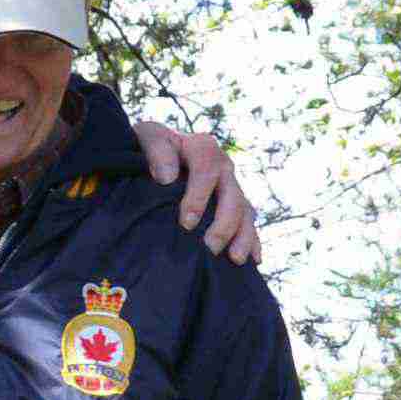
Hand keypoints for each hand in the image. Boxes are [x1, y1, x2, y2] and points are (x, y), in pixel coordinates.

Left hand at [135, 122, 262, 264]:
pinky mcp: (233, 206)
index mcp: (203, 148)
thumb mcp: (147, 138)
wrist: (152, 156)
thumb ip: (156, 149)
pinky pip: (248, 223)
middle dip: (224, 223)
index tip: (186, 222)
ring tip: (236, 259)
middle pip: (232, 195)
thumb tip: (167, 176)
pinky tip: (253, 260)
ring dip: (243, 236)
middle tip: (209, 248)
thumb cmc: (148, 148)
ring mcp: (230, 187)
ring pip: (244, 211)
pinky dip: (252, 241)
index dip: (199, 196)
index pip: (207, 169)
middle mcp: (222, 167)